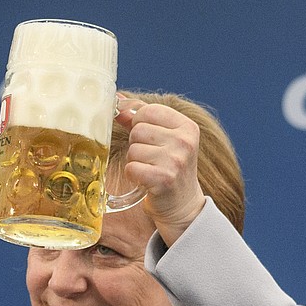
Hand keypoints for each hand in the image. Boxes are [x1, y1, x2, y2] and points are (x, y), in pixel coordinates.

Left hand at [115, 95, 206, 245]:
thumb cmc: (168, 168)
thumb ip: (141, 119)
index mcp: (187, 127)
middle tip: (151, 159)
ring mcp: (175, 160)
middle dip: (137, 145)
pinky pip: (131, 168)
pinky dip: (133, 175)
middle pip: (138, 130)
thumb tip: (118, 100)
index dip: (139, 124)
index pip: (147, 111)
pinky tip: (146, 180)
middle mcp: (184, 141)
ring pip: (133, 149)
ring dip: (135, 161)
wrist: (181, 205)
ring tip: (150, 170)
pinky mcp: (163, 179)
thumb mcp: (164, 140)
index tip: (149, 139)